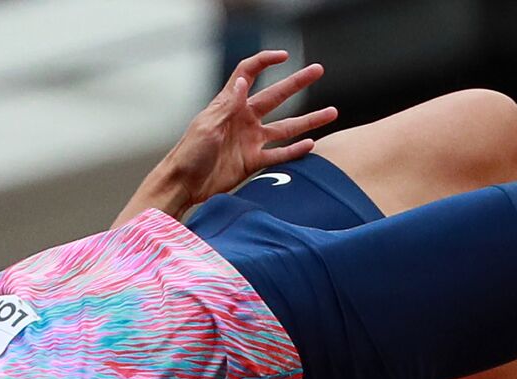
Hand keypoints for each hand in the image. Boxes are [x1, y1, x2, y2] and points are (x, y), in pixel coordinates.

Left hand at [166, 50, 337, 206]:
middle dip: (297, 83)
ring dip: (308, 120)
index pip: (249, 73)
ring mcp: (250, 140)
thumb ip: (229, 105)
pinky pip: (279, 155)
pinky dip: (295, 151)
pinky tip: (312, 144)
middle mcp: (243, 119)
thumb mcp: (208, 126)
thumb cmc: (190, 153)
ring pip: (286, 127)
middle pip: (276, 96)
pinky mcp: (252, 162)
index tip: (284, 56)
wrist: (184, 184)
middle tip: (318, 70)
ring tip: (332, 112)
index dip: (264, 61)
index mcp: (229, 104)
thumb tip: (246, 81)